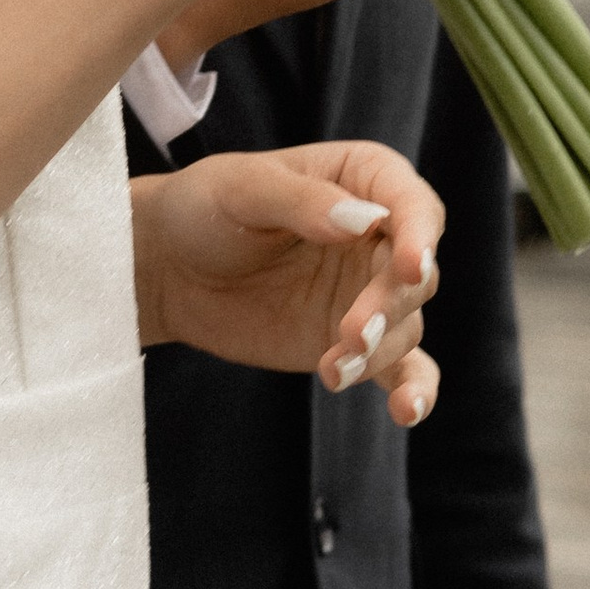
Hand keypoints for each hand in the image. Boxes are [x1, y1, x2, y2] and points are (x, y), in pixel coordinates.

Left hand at [130, 140, 441, 427]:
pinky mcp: (353, 342)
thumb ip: (302, 200)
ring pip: (407, 323)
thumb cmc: (204, 207)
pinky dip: (413, 389)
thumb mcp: (241, 188)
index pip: (412, 203)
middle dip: (390, 304)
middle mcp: (378, 235)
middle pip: (416, 272)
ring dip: (380, 350)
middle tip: (353, 332)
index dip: (420, 234)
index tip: (410, 266)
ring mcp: (368, 292)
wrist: (169, 269)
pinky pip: (401, 368)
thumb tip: (361, 220)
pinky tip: (407, 410)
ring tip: (334, 366)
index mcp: (361, 178)